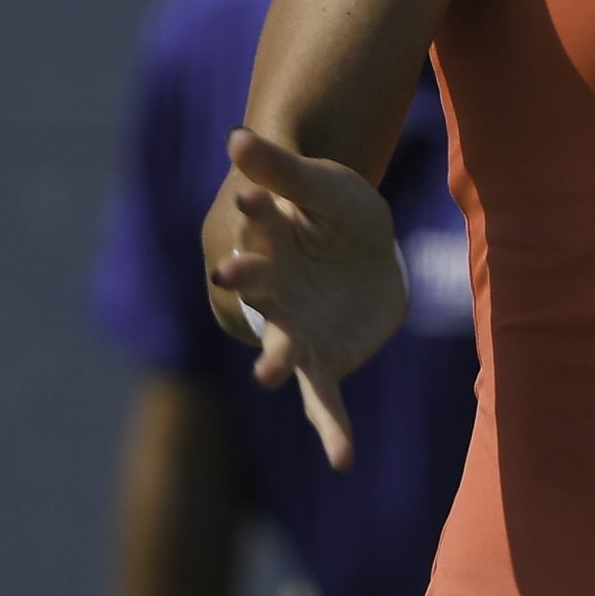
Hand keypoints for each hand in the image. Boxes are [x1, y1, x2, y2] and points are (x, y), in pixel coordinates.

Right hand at [206, 126, 406, 469]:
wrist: (365, 257)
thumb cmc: (335, 214)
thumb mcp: (322, 186)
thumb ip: (280, 168)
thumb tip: (235, 135)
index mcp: (268, 244)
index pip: (255, 222)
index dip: (253, 206)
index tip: (250, 191)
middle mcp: (273, 294)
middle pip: (256, 288)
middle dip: (243, 281)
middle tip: (229, 273)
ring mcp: (295, 331)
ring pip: (282, 351)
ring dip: (275, 361)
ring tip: (269, 373)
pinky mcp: (323, 363)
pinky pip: (324, 402)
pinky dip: (332, 429)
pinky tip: (342, 461)